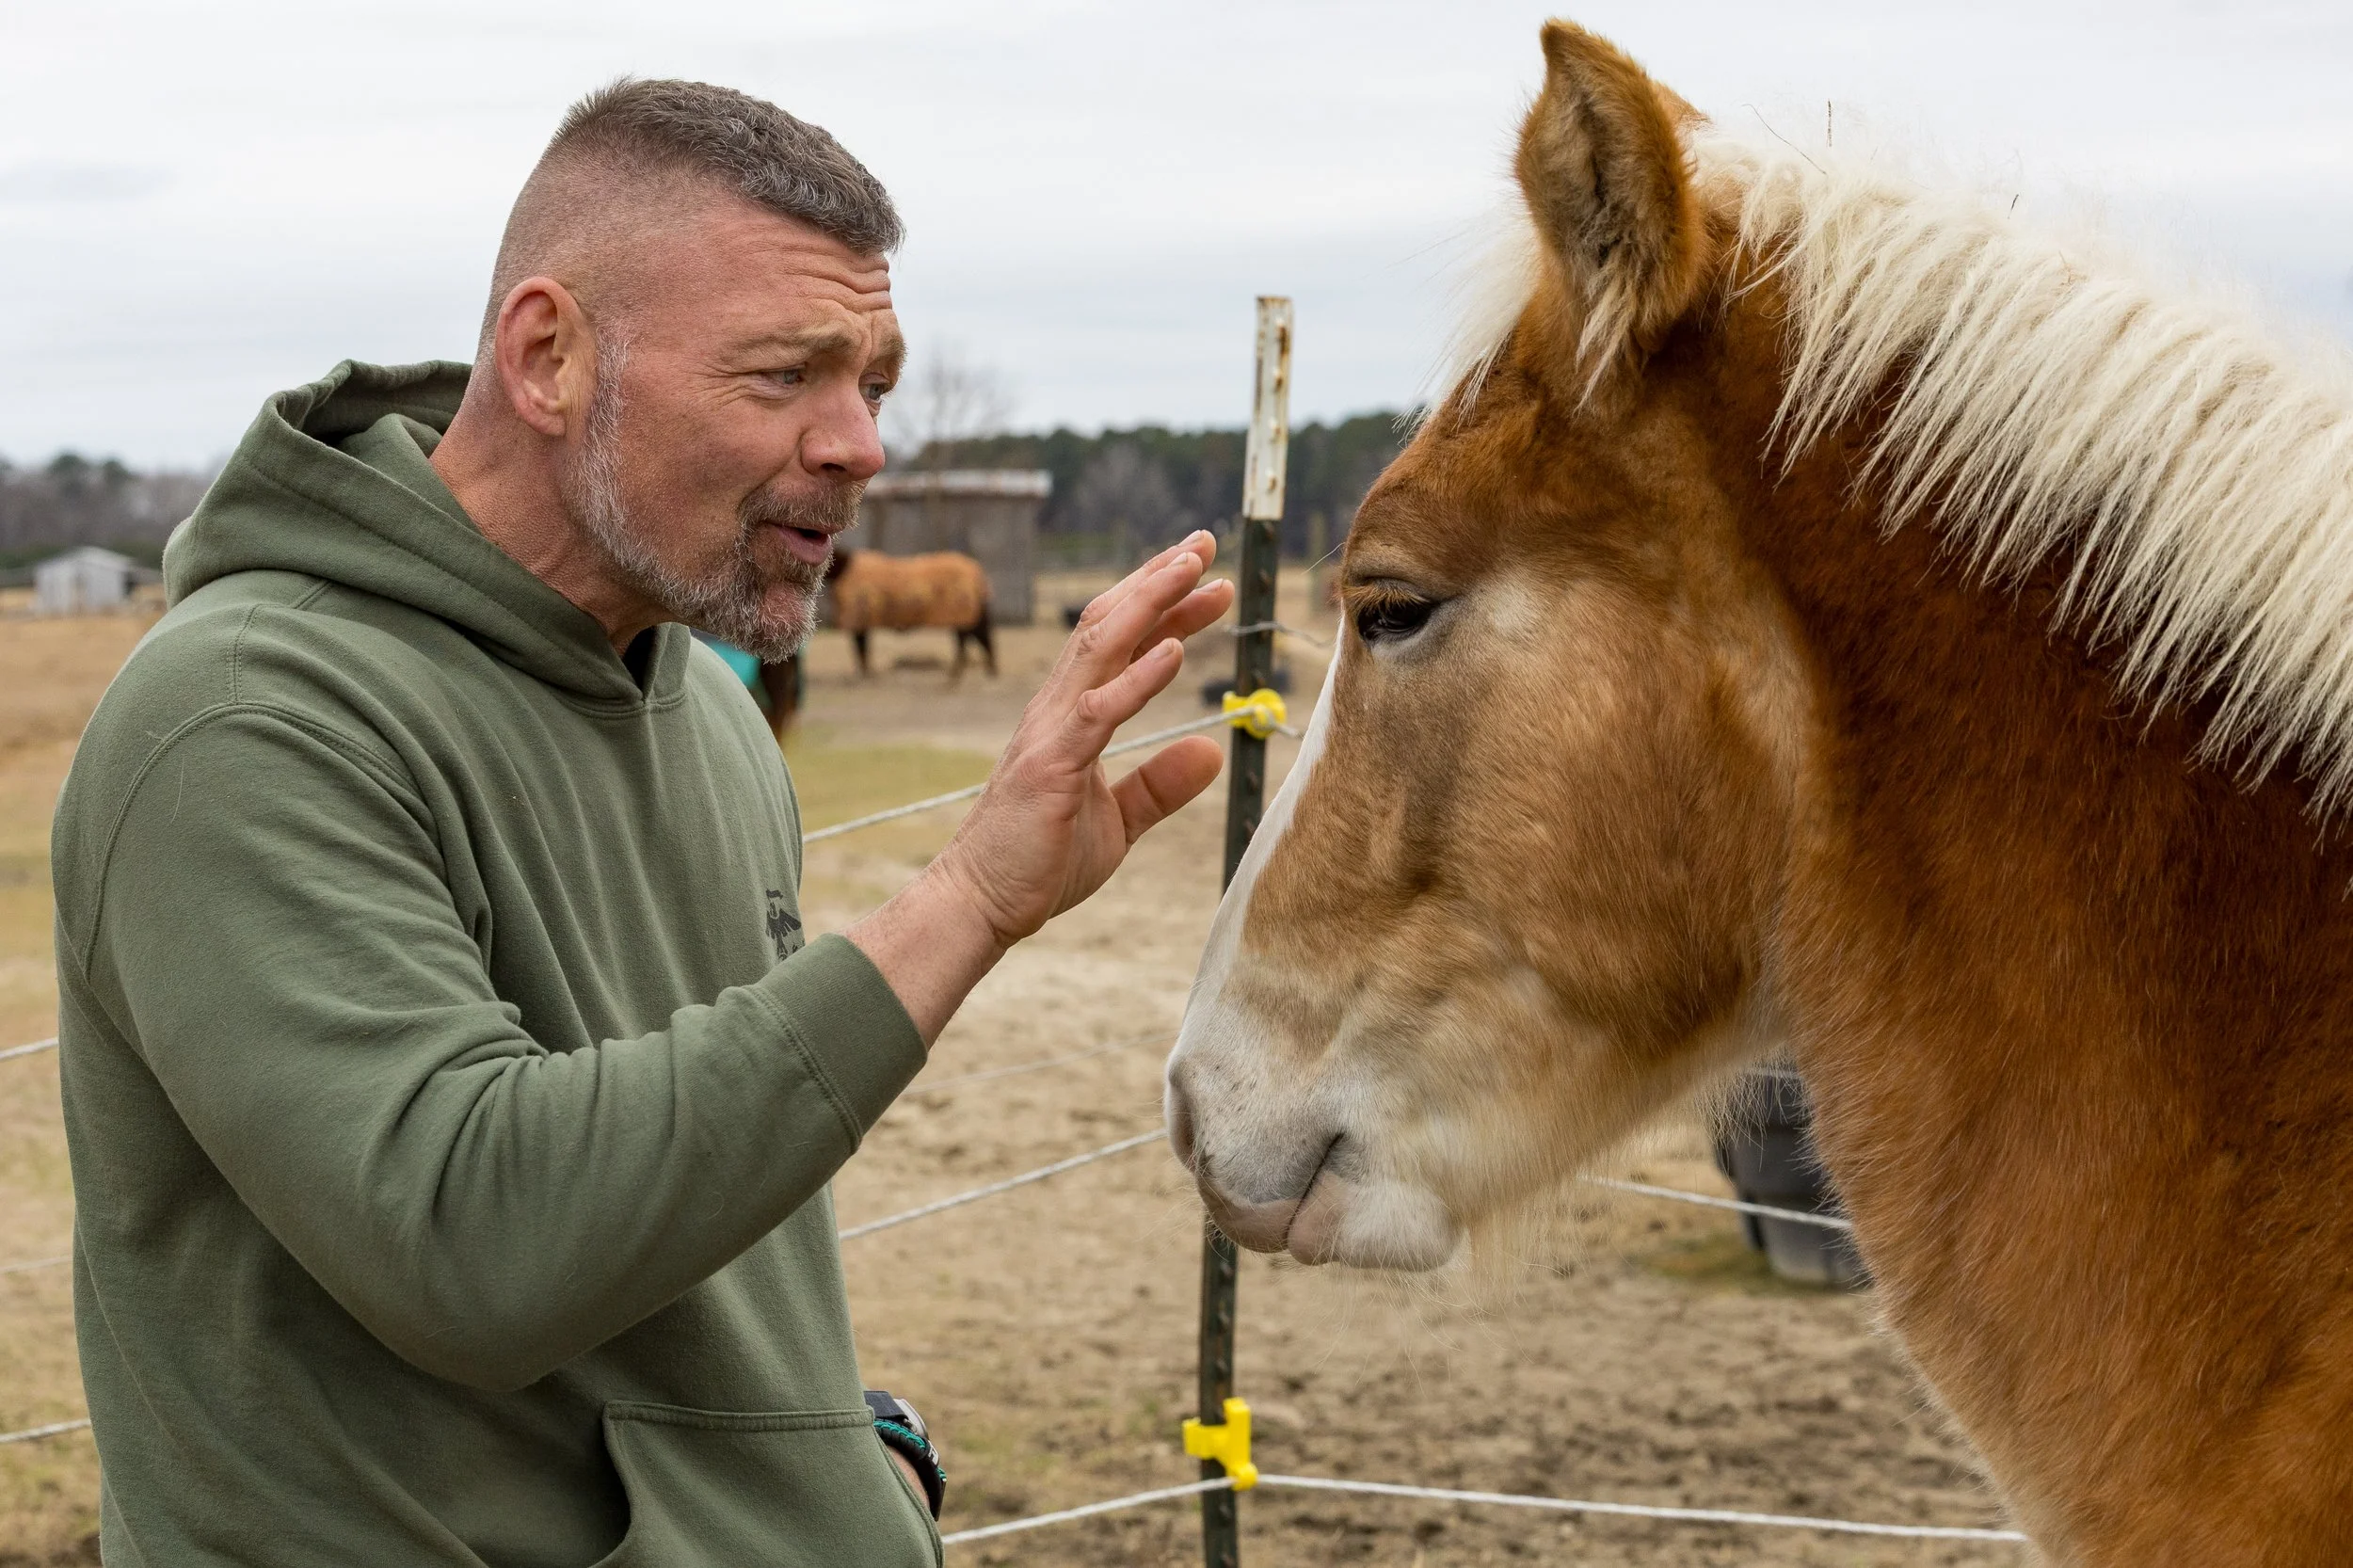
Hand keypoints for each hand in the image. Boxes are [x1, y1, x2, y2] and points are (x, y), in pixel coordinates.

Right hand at [932, 531, 1233, 946]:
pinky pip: (1098, 711)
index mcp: (1072, 717)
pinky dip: (1137, 678)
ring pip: (1101, 647)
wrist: (982, 904)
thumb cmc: (1039, 862)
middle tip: (1205, 544)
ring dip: (1150, 603)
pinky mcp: (1052, 764)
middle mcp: (1058, 709)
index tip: (1209, 583)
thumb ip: (1160, 784)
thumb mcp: (1119, 821)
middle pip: (1111, 625)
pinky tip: (1173, 651)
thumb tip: (1211, 749)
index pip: (1122, 644)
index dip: (1165, 609)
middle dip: (1158, 582)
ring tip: (1192, 569)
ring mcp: (1051, 732)